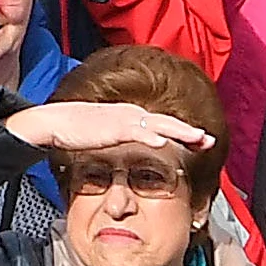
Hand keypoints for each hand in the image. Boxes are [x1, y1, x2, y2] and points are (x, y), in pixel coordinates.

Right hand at [5, 98, 211, 163]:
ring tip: (198, 138)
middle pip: (167, 123)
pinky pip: (135, 131)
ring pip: (158, 125)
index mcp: (131, 117)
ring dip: (180, 132)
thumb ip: (123, 138)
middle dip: (190, 132)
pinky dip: (150, 136)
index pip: (163, 124)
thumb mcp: (108, 134)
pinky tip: (163, 142)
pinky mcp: (112, 126)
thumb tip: (134, 150)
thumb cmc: (79, 130)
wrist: (56, 123)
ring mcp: (123, 119)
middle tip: (210, 141)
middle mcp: (131, 114)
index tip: (201, 141)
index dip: (184, 132)